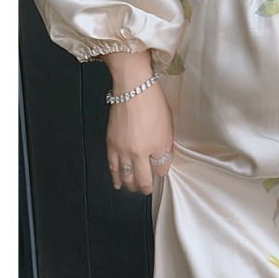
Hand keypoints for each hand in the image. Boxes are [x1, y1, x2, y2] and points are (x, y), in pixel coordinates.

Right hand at [106, 79, 173, 194]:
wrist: (133, 89)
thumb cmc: (154, 103)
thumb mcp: (167, 126)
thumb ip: (165, 147)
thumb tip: (163, 163)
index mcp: (155, 146)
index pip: (159, 171)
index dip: (160, 175)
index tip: (161, 174)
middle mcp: (138, 151)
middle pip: (140, 178)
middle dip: (144, 186)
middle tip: (146, 188)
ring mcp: (122, 149)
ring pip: (125, 176)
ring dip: (129, 184)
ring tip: (133, 188)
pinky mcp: (110, 144)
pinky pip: (112, 166)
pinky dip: (115, 176)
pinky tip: (117, 182)